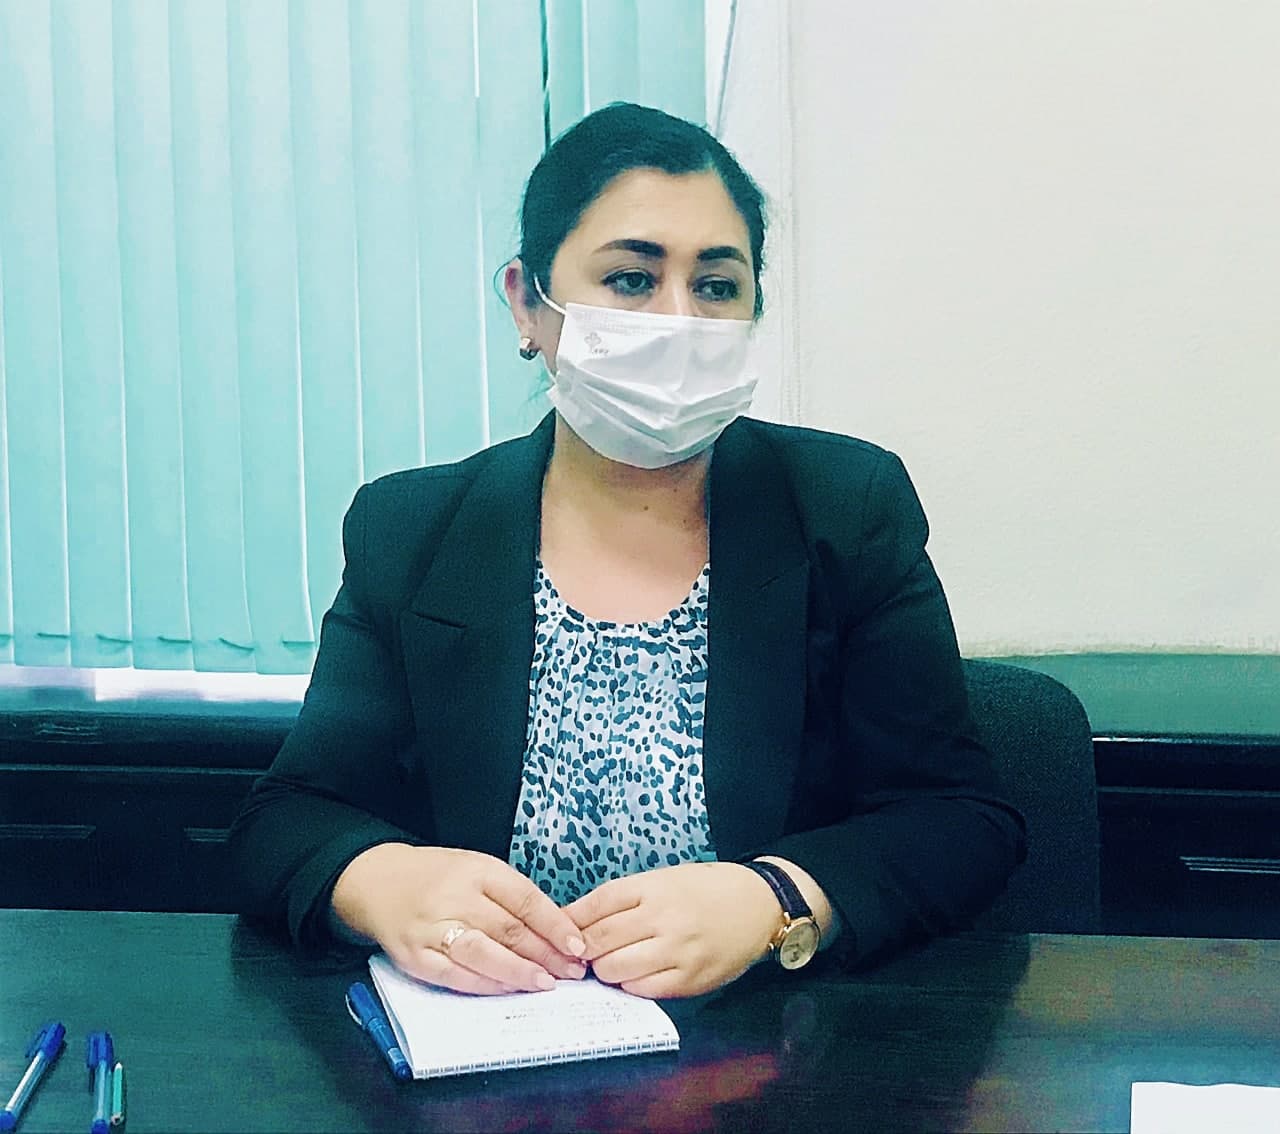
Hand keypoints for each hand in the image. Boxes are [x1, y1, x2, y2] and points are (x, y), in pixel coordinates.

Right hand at [331, 843, 586, 994]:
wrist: (378, 882)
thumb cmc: (438, 878)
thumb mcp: (477, 870)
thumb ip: (511, 897)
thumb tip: (556, 931)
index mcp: (477, 870)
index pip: (525, 898)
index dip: (555, 925)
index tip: (578, 945)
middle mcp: (455, 897)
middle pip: (508, 929)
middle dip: (545, 954)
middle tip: (571, 971)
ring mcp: (432, 928)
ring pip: (482, 953)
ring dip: (518, 972)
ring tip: (545, 984)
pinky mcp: (414, 956)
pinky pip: (454, 975)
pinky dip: (483, 985)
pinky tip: (505, 989)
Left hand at [563, 862, 780, 997]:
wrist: (759, 905)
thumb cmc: (706, 890)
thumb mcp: (663, 880)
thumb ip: (624, 899)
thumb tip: (577, 919)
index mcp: (653, 887)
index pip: (597, 904)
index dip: (572, 920)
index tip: (561, 931)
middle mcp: (663, 918)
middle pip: (600, 939)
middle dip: (582, 950)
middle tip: (579, 954)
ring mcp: (677, 950)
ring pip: (616, 969)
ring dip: (604, 970)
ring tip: (608, 965)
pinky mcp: (690, 979)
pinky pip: (643, 989)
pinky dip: (629, 985)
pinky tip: (633, 976)